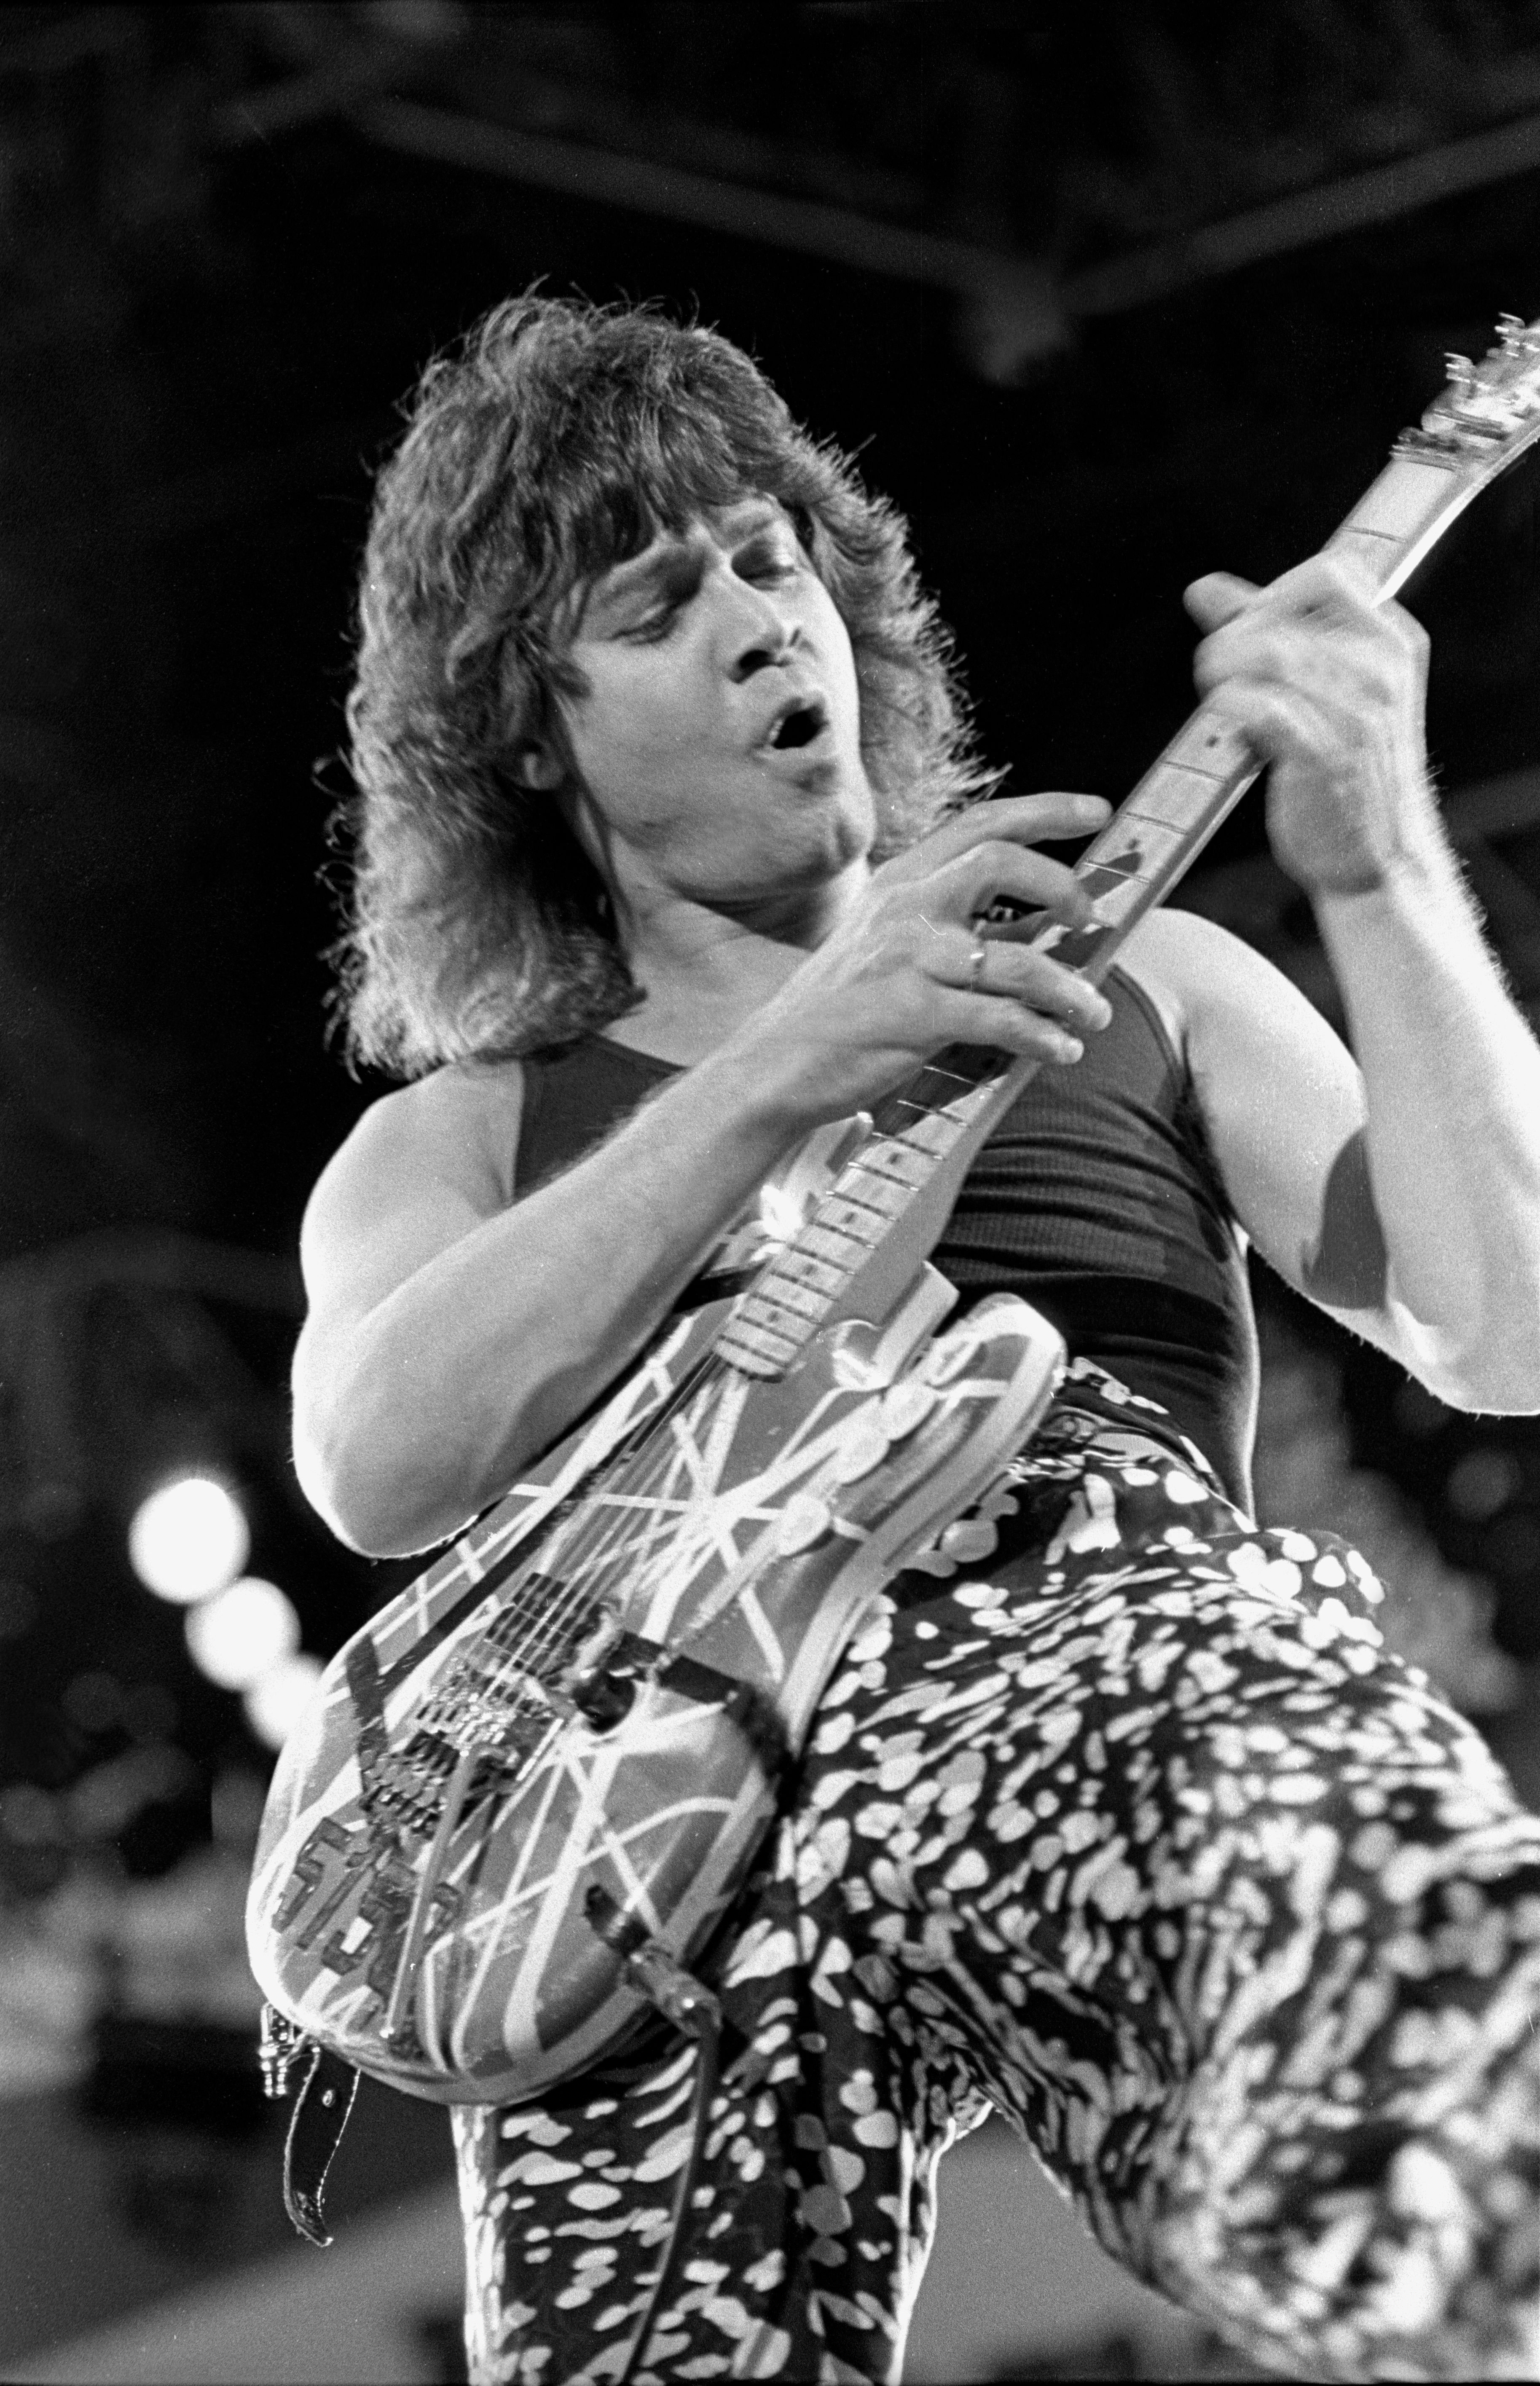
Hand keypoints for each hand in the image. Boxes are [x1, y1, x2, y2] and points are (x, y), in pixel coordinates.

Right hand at [743, 791, 1115, 1123]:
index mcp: (900, 883)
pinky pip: (1001, 1019)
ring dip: (1069, 987)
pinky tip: (1061, 1048)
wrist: (774, 1065)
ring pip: (1016, 959)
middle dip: (1062, 884)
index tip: (1096, 810)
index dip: (1045, 810)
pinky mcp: (914, 1014)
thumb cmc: (838, 1009)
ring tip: (1094, 1012)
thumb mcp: (886, 944)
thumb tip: (1037, 924)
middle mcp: (905, 907)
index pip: (980, 824)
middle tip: (1090, 917)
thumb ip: (950, 925)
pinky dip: (1042, 1035)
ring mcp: (909, 959)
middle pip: (1000, 862)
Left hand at [1185, 556, 1439, 897]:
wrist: (1380, 860)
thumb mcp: (1324, 691)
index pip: (1330, 571)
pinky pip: (1257, 702)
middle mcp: (1381, 670)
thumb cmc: (1346, 775)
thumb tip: (1204, 588)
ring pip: (1266, 650)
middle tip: (1222, 673)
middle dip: (1234, 635)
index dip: (1273, 592)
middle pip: (1284, 609)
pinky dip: (1228, 708)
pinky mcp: (1324, 754)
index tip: (1252, 633)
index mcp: (1392, 643)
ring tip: (1221, 699)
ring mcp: (1357, 712)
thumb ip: (1265, 633)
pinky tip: (1234, 731)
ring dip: (1222, 671)